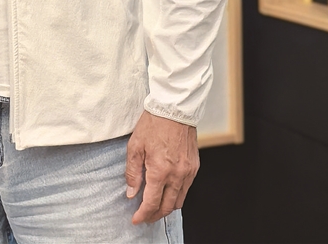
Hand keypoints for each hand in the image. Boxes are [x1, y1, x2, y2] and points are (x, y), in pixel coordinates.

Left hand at [125, 110, 198, 224]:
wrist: (174, 108)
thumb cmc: (153, 124)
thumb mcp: (135, 146)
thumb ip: (133, 172)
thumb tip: (132, 193)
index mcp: (160, 170)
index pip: (152, 203)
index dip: (143, 214)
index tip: (136, 220)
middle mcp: (177, 175)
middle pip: (167, 207)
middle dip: (155, 215)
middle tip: (144, 217)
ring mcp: (188, 172)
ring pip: (179, 201)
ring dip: (167, 207)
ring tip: (155, 207)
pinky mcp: (195, 167)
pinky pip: (186, 189)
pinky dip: (176, 195)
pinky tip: (167, 191)